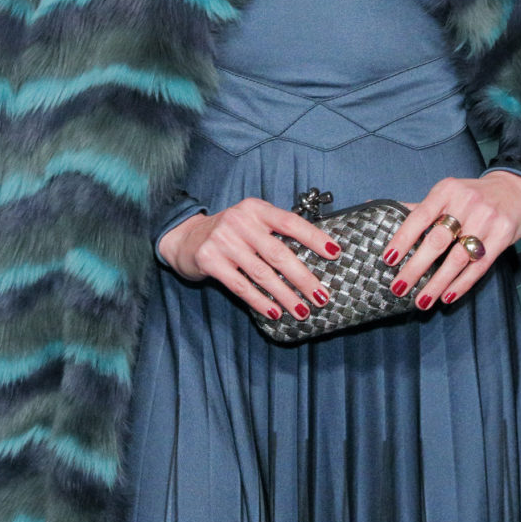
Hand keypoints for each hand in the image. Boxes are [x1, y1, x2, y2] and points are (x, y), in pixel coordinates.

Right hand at [157, 197, 343, 321]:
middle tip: (322, 296)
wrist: (185, 238)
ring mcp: (223, 241)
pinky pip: (241, 286)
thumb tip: (315, 257)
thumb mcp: (250, 222)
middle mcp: (239, 221)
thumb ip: (274, 232)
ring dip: (285, 295)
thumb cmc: (229, 233)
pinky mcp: (209, 260)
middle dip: (303, 278)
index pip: (290, 222)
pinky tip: (274, 312)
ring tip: (302, 310)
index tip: (335, 253)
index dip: (314, 238)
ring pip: (262, 273)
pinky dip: (260, 301)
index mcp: (255, 208)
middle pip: (279, 253)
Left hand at [384, 172, 520, 311]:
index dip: (403, 238)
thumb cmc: (472, 195)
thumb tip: (375, 209)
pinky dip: (461, 284)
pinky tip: (447, 297)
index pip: (420, 216)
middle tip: (399, 287)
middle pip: (437, 240)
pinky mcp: (502, 237)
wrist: (515, 189)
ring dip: (438, 283)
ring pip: (458, 258)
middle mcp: (466, 203)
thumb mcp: (446, 194)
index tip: (389, 259)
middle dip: (416, 267)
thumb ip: (418, 208)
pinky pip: (479, 266)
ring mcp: (487, 220)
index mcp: (446, 190)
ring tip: (421, 300)